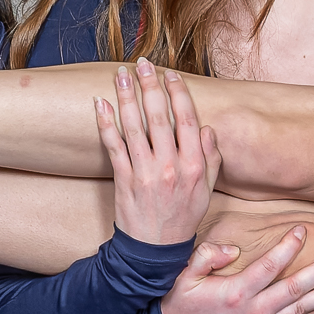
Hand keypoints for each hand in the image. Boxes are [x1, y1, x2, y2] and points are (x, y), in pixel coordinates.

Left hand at [99, 59, 217, 245]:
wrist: (155, 250)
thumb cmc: (183, 216)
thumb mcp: (208, 190)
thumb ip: (212, 158)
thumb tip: (206, 128)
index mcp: (194, 166)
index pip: (186, 119)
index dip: (178, 93)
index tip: (170, 74)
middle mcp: (171, 166)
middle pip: (159, 116)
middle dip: (150, 86)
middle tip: (143, 64)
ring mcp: (145, 172)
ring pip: (134, 126)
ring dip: (127, 96)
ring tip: (121, 74)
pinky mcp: (124, 180)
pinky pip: (113, 146)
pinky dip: (106, 123)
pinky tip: (101, 103)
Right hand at [158, 226, 313, 313]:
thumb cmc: (182, 304)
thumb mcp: (183, 277)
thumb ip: (206, 257)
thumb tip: (232, 248)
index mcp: (236, 293)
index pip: (269, 267)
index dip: (288, 248)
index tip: (302, 229)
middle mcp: (255, 310)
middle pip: (295, 288)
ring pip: (303, 308)